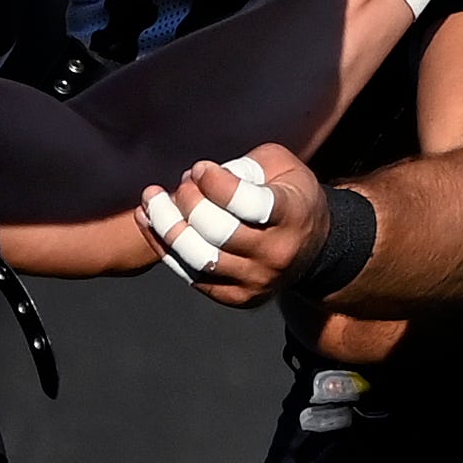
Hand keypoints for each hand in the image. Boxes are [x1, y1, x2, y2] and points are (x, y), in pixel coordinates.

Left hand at [135, 144, 329, 306]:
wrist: (313, 248)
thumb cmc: (290, 195)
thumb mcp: (280, 165)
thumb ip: (244, 165)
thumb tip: (200, 177)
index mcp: (292, 215)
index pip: (246, 203)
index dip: (215, 183)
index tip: (200, 168)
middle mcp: (276, 253)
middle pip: (216, 231)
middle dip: (188, 200)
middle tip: (184, 181)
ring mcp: (256, 280)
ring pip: (198, 257)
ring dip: (166, 225)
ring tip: (151, 200)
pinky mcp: (237, 297)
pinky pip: (191, 275)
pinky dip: (164, 248)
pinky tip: (149, 221)